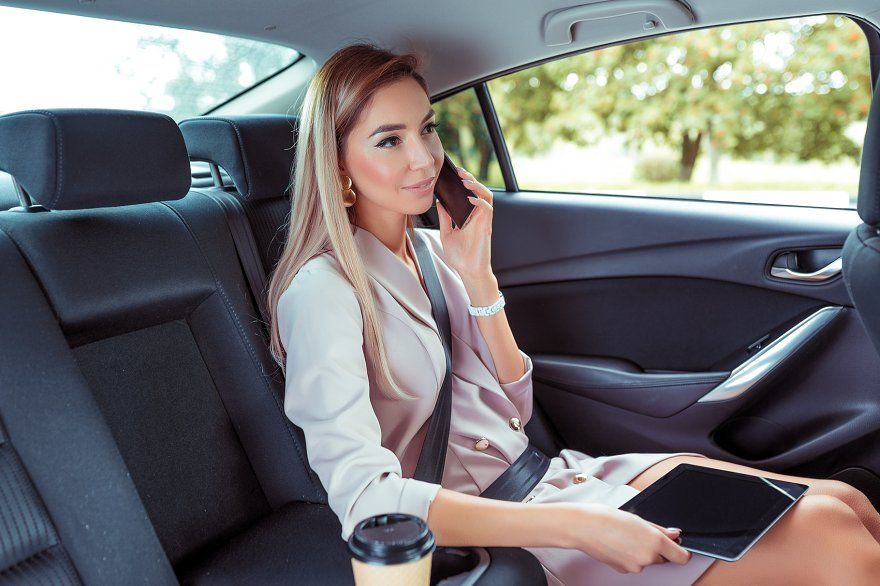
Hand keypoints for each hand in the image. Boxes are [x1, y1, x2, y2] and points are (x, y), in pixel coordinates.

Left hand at [435, 166, 493, 279]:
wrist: (468, 272)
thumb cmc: (460, 257)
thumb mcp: (446, 234)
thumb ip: (445, 218)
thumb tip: (439, 203)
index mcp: (469, 217)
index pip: (469, 194)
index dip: (464, 182)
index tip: (454, 174)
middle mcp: (478, 216)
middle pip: (479, 191)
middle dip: (470, 179)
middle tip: (459, 172)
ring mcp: (483, 221)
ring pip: (487, 196)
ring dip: (477, 186)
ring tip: (466, 181)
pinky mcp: (486, 227)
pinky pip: (487, 209)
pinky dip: (480, 201)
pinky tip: (470, 199)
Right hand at [565, 503, 691, 573]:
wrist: (584, 527)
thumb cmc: (607, 518)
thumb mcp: (638, 518)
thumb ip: (660, 529)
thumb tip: (675, 534)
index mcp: (655, 541)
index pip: (681, 556)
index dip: (681, 551)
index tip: (678, 546)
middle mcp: (648, 557)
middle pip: (663, 558)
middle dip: (656, 548)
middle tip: (641, 534)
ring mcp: (636, 566)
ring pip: (647, 561)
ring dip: (641, 552)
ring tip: (625, 536)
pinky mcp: (624, 570)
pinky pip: (634, 564)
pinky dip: (630, 556)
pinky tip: (619, 544)